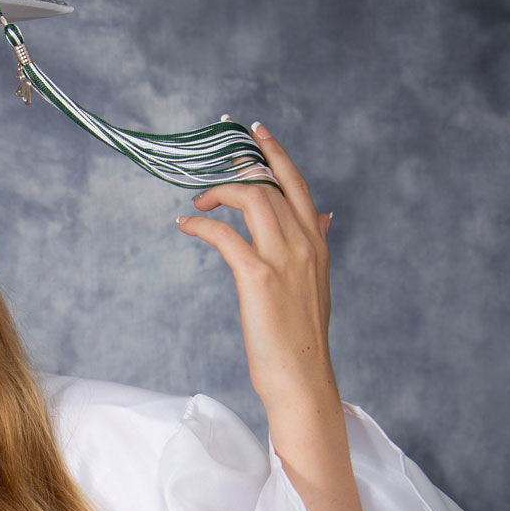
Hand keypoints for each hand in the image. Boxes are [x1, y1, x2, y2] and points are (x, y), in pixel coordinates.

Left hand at [177, 121, 335, 405]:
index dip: (276, 154)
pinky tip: (186, 223)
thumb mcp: (318, 283)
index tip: (257, 132)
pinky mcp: (258, 277)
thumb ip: (317, 245)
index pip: (298, 185)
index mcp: (317, 244)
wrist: (302, 378)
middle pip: (271, 183)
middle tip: (214, 156)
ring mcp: (283, 258)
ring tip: (199, 198)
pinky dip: (202, 223)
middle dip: (241, 163)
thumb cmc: (302, 336)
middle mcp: (304, 244)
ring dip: (219, 191)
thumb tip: (323, 215)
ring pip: (252, 199)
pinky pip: (225, 234)